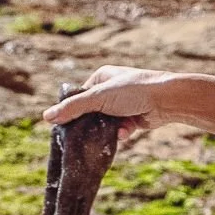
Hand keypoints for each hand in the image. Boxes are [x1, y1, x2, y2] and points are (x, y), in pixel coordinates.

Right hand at [42, 67, 214, 138]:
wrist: (167, 100)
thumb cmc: (134, 90)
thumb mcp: (99, 97)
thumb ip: (73, 108)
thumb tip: (47, 117)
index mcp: (101, 77)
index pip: (79, 96)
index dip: (72, 110)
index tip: (65, 125)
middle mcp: (111, 89)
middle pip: (91, 112)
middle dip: (90, 124)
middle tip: (83, 137)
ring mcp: (123, 105)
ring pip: (105, 124)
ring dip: (107, 131)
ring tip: (111, 132)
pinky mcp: (134, 119)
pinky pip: (119, 130)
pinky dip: (121, 133)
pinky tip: (125, 133)